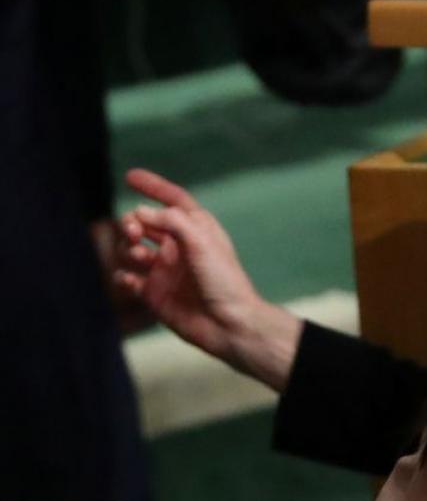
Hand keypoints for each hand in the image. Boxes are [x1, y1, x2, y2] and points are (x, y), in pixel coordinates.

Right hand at [115, 168, 300, 390]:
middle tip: (134, 231)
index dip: (154, 187)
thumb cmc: (223, 281)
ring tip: (138, 255)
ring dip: (126, 247)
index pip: (173, 201)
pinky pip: (127, 278)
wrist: (228, 324)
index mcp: (197, 230)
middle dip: (132, 221)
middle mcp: (179, 247)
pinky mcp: (154, 294)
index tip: (131, 176)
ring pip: (131, 249)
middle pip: (144, 223)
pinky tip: (130, 279)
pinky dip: (122, 275)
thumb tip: (140, 212)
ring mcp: (165, 270)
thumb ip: (172, 221)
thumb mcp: (202, 242)